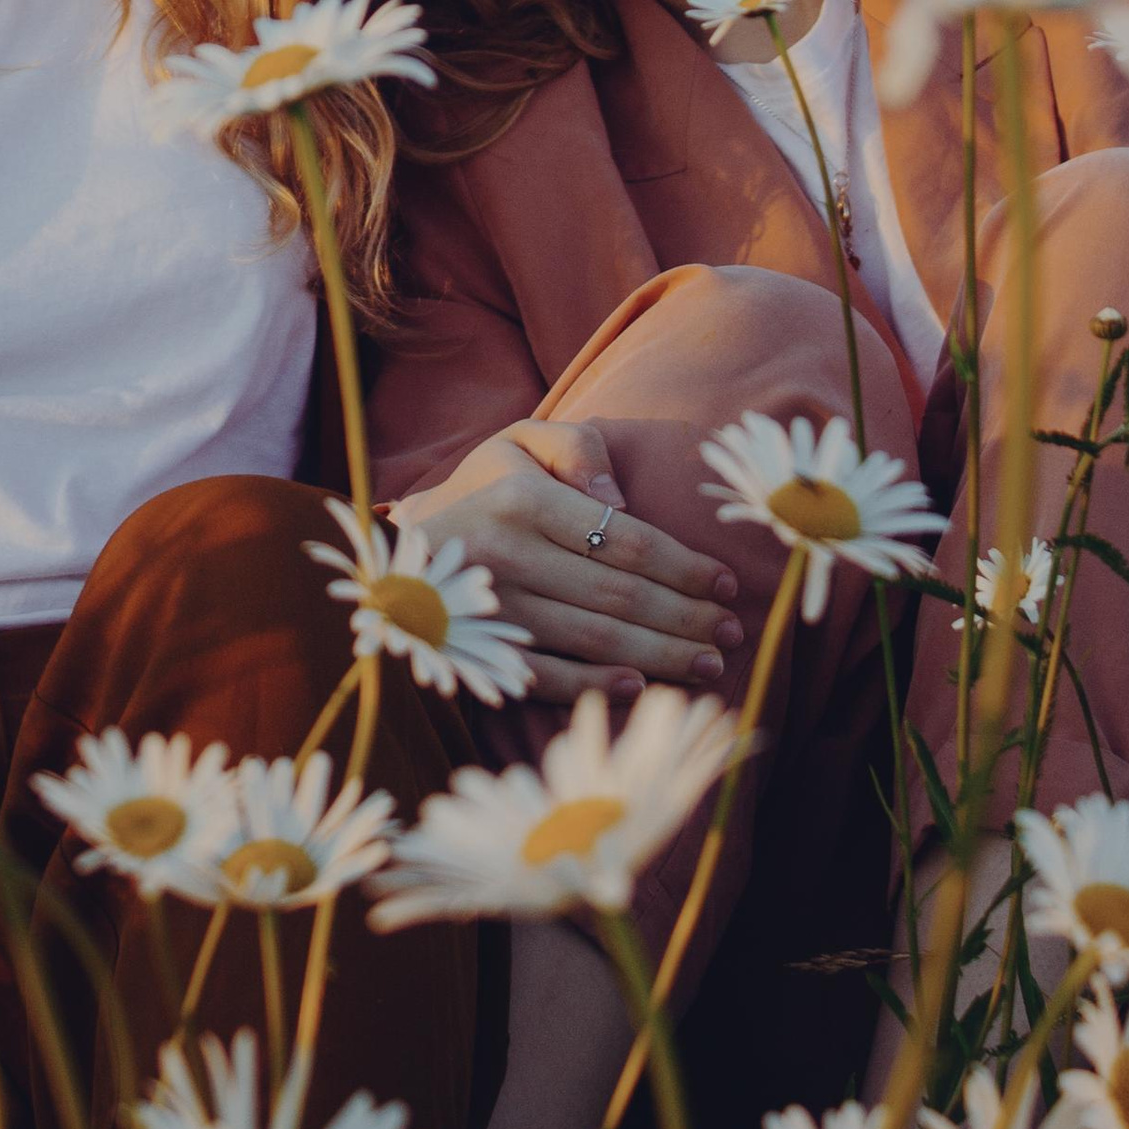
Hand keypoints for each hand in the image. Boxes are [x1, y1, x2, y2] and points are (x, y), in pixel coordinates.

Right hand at [390, 419, 743, 704]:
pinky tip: (639, 686)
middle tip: (731, 633)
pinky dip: (595, 686)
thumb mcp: (518, 442)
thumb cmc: (479, 491)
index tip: (726, 582)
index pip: (625, 539)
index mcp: (522, 499)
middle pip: (619, 595)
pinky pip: (548, 677)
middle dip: (686, 618)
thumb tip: (619, 497)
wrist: (397, 549)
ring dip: (661, 657)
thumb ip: (576, 447)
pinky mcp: (478, 652)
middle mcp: (505, 554)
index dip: (685, 565)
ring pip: (595, 639)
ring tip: (709, 664)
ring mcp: (491, 611)